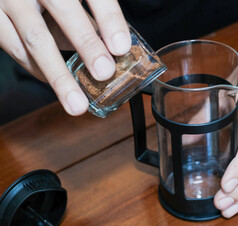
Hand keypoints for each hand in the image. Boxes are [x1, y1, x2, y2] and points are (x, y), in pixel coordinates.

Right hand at [0, 0, 130, 115]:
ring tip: (76, 103)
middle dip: (87, 44)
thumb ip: (93, 20)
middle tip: (104, 72)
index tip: (121, 47)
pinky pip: (16, 49)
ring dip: (59, 75)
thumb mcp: (73, 0)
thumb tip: (117, 52)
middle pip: (64, 10)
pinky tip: (57, 83)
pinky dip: (39, 71)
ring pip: (35, 38)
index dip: (109, 20)